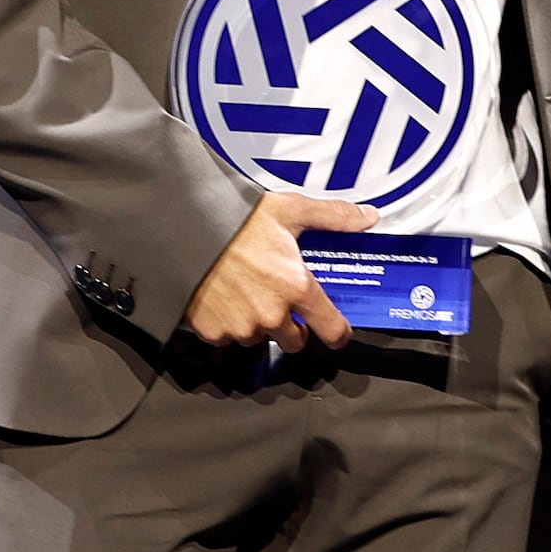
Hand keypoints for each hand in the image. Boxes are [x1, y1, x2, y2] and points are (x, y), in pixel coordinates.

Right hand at [183, 190, 377, 353]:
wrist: (183, 227)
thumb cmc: (235, 218)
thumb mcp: (289, 210)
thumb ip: (332, 217)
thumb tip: (367, 217)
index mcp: (296, 286)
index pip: (332, 330)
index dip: (337, 333)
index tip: (335, 331)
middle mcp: (272, 313)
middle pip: (295, 341)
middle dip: (292, 327)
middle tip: (280, 301)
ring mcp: (241, 327)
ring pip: (260, 339)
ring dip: (259, 324)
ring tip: (247, 293)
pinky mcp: (214, 332)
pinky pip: (228, 338)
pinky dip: (228, 324)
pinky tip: (224, 298)